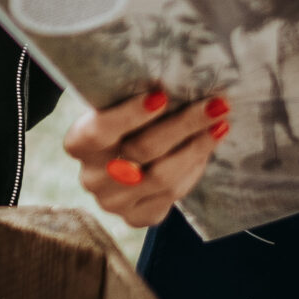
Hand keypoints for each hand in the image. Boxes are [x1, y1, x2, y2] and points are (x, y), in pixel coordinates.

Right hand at [64, 90, 230, 226]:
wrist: (118, 162)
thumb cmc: (122, 123)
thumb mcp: (116, 106)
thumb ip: (134, 98)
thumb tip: (175, 80)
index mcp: (79, 144)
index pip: (99, 131)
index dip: (129, 115)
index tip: (162, 95)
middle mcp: (92, 177)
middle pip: (142, 151)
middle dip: (184, 125)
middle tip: (216, 105)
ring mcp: (114, 202)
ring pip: (162, 177)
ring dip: (197, 148)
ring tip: (220, 125)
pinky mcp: (136, 217)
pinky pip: (172, 196)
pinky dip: (193, 170)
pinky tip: (206, 150)